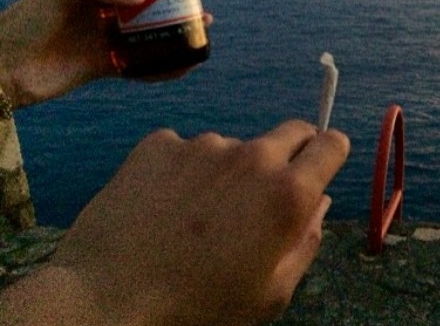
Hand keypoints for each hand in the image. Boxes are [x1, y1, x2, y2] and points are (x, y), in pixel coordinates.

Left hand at [0, 0, 211, 108]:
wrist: (2, 68)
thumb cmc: (23, 22)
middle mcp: (102, 14)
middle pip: (147, 7)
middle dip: (174, 6)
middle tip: (199, 5)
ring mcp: (104, 41)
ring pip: (149, 36)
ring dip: (174, 35)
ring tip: (199, 32)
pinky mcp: (104, 67)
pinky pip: (140, 66)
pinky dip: (162, 67)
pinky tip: (181, 66)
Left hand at [1, 120, 349, 324]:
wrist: (108, 298)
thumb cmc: (200, 307)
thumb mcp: (271, 294)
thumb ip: (306, 242)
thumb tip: (318, 202)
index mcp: (287, 193)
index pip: (331, 143)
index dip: (330, 154)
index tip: (318, 169)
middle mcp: (251, 156)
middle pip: (291, 131)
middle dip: (291, 154)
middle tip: (261, 195)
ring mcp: (203, 145)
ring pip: (233, 148)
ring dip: (228, 171)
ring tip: (194, 216)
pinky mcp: (159, 143)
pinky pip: (185, 150)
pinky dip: (182, 171)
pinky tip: (161, 206)